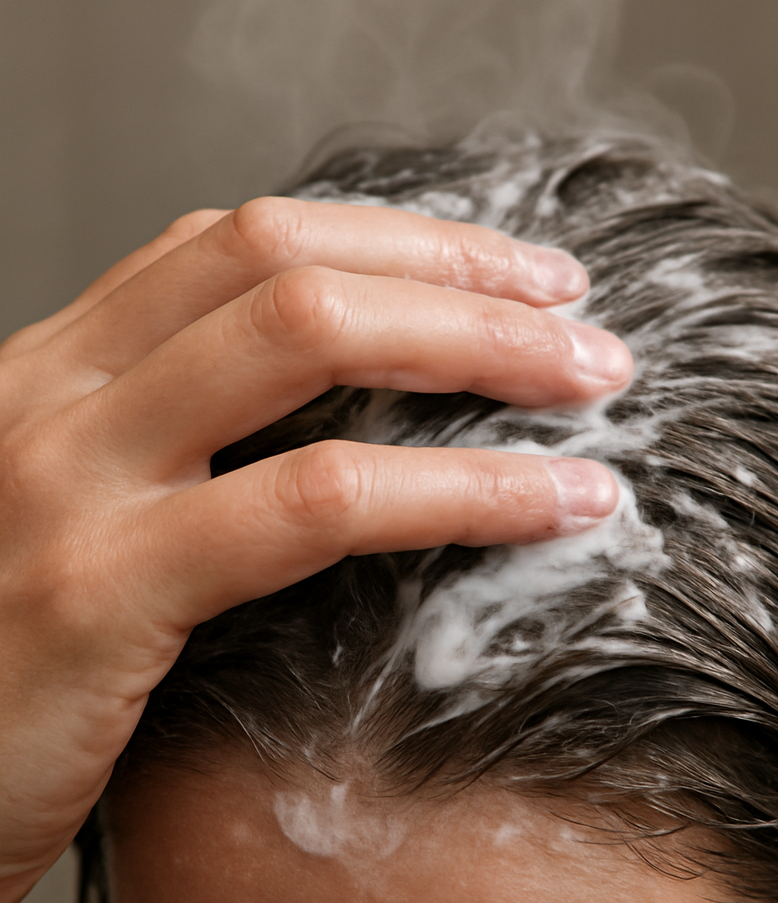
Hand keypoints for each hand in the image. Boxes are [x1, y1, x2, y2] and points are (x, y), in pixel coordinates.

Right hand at [0, 198, 630, 902]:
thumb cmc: (2, 663)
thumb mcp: (87, 520)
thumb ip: (188, 454)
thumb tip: (355, 425)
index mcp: (62, 367)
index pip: (244, 240)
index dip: (399, 240)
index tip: (512, 273)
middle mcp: (57, 393)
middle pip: (291, 264)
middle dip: (458, 276)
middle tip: (579, 315)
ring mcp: (67, 481)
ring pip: (308, 344)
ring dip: (481, 352)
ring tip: (593, 383)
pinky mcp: (96, 594)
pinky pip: (316, 504)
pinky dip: (460, 490)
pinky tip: (554, 501)